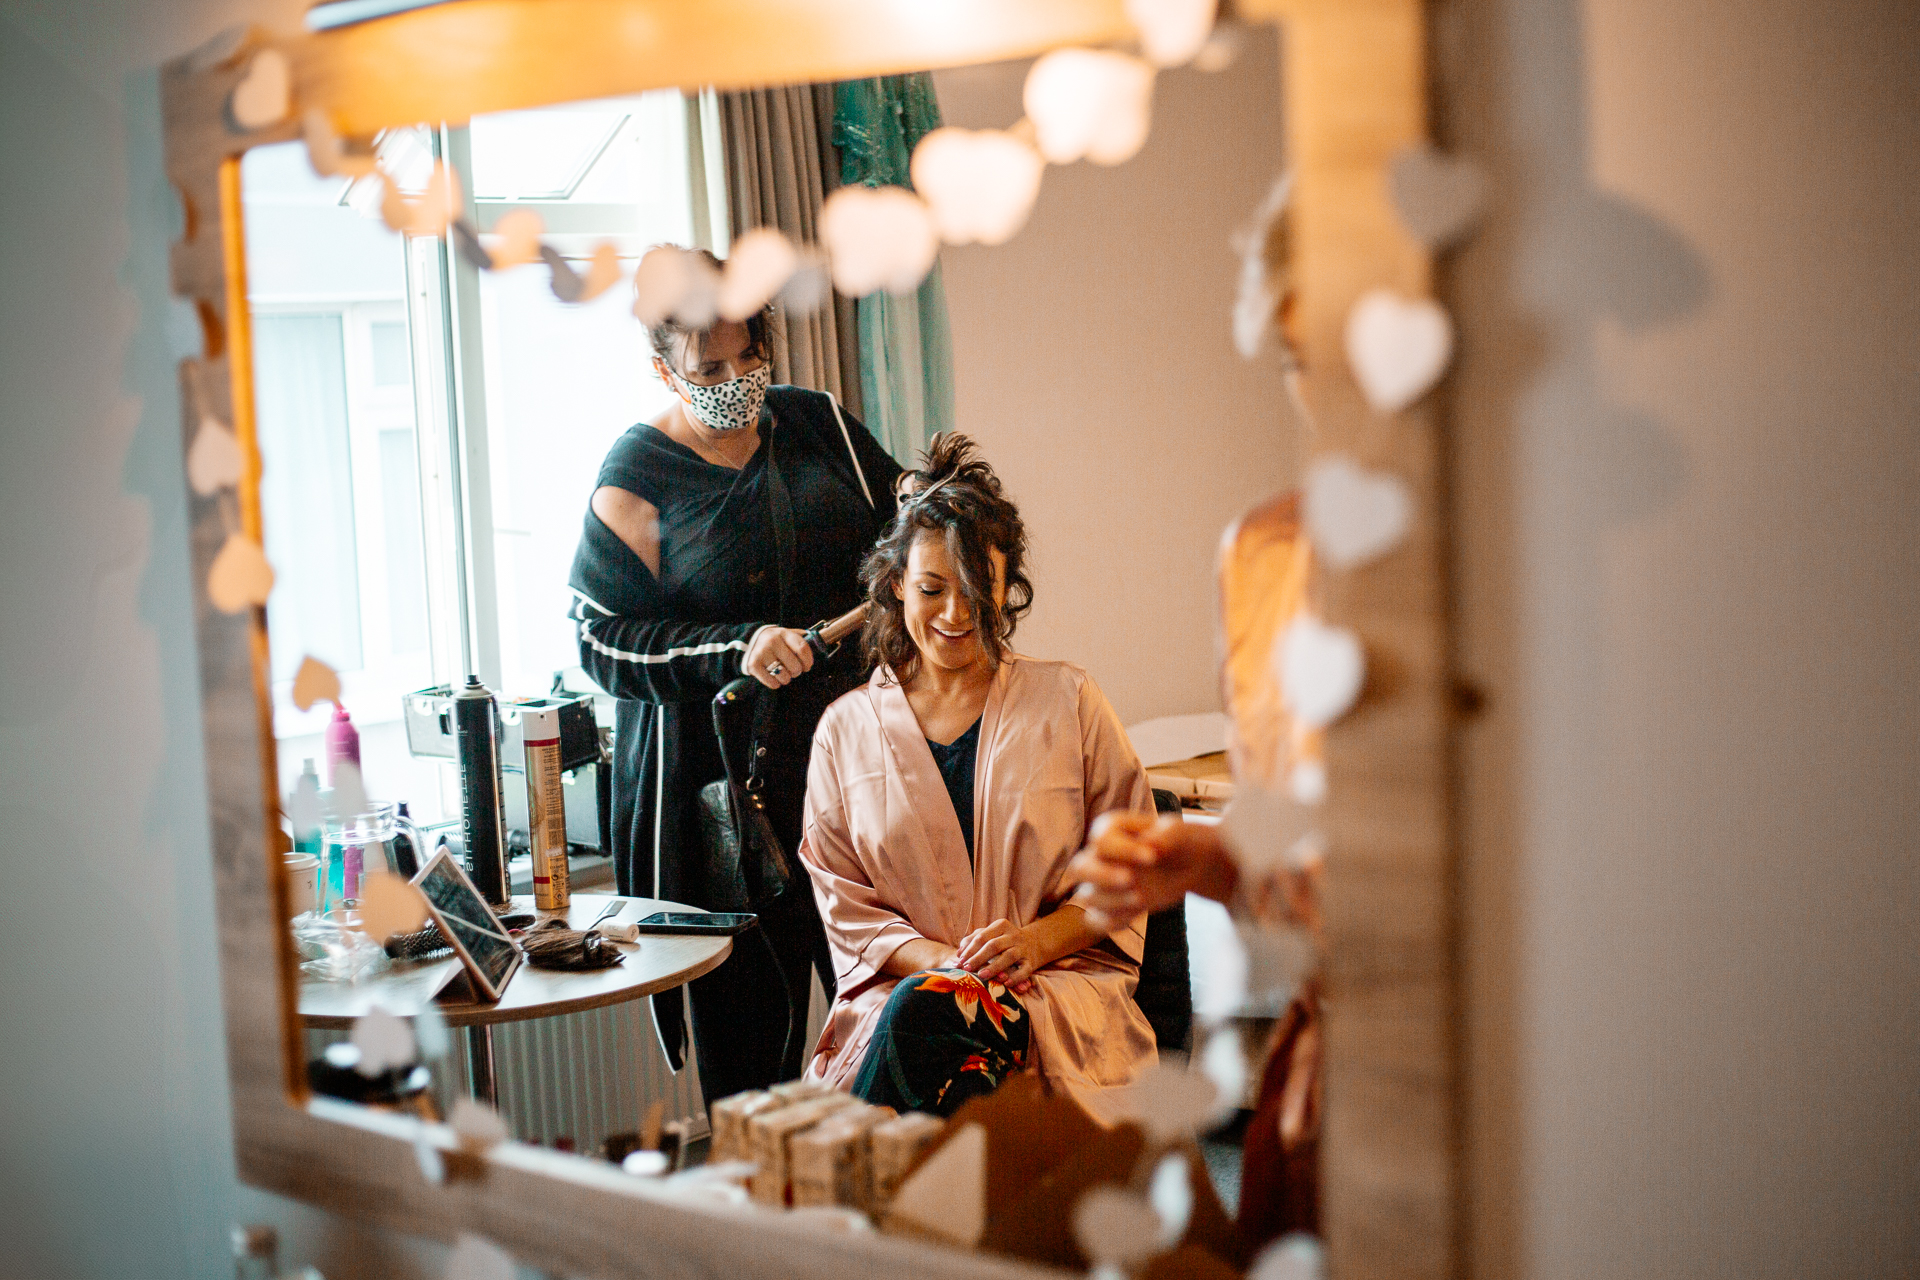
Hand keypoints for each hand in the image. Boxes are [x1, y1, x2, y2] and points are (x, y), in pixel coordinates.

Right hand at [743, 626, 814, 688]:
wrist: (749, 640)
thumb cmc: (774, 641)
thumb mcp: (786, 634)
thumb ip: (800, 638)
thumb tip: (818, 646)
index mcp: (784, 633)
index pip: (803, 648)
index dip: (808, 661)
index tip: (807, 666)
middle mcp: (772, 641)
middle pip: (795, 665)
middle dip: (797, 672)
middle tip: (793, 670)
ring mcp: (762, 653)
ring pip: (784, 676)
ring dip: (786, 679)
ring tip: (783, 673)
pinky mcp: (753, 665)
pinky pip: (772, 683)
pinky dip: (775, 683)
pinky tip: (774, 677)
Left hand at [955, 918, 1042, 991]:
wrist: (1034, 943)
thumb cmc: (1004, 940)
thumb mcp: (990, 935)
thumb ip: (973, 940)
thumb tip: (959, 954)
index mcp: (1001, 926)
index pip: (982, 936)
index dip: (970, 949)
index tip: (960, 960)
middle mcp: (1013, 935)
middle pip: (994, 945)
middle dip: (979, 958)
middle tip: (967, 968)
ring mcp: (1023, 948)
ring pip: (1009, 956)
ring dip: (994, 967)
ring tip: (981, 975)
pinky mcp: (1031, 962)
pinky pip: (1024, 970)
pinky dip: (1016, 977)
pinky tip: (1006, 983)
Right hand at [1065, 811, 1239, 924]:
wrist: (1187, 864)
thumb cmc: (1178, 841)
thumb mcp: (1178, 833)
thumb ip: (1166, 836)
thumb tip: (1151, 845)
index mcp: (1111, 830)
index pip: (1101, 841)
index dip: (1123, 850)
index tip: (1152, 857)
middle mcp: (1100, 856)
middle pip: (1078, 868)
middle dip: (1101, 876)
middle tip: (1130, 880)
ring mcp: (1102, 883)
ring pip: (1087, 897)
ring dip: (1112, 900)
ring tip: (1142, 898)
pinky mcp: (1110, 906)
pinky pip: (1096, 920)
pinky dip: (1112, 922)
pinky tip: (1137, 913)